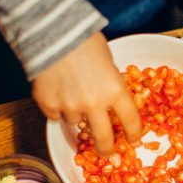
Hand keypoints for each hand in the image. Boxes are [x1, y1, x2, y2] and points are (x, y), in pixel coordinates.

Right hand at [32, 31, 142, 155]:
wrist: (51, 31)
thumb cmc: (84, 41)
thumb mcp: (109, 61)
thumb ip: (111, 83)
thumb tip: (111, 97)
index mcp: (115, 90)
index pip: (131, 122)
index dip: (134, 134)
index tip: (133, 139)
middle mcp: (94, 103)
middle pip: (104, 139)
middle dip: (107, 149)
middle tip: (106, 151)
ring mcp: (69, 106)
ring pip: (76, 122)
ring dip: (76, 113)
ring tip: (71, 91)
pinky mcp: (48, 105)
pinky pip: (55, 115)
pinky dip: (57, 106)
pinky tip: (57, 89)